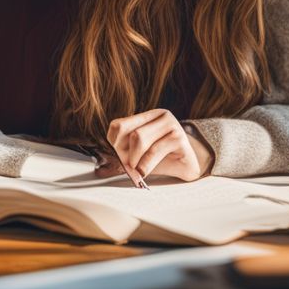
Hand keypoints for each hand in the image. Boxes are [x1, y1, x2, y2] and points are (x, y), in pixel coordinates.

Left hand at [95, 109, 213, 182]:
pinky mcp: (180, 137)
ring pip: (139, 138)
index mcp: (147, 116)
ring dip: (135, 161)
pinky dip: (146, 165)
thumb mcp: (141, 157)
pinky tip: (145, 173)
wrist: (188, 167)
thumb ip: (124, 157)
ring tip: (138, 172)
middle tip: (129, 167)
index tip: (120, 158)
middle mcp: (160, 115)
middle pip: (129, 133)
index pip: (118, 125)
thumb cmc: (163, 160)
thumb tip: (100, 170)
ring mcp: (172, 124)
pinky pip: (154, 150)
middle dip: (125, 155)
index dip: (114, 144)